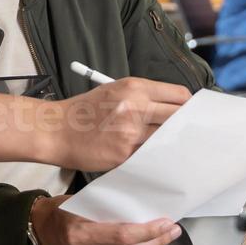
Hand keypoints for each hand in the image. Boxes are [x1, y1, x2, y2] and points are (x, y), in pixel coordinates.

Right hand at [30, 195, 180, 244]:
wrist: (37, 228)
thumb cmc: (62, 209)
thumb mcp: (81, 202)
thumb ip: (106, 211)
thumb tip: (141, 213)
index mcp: (77, 231)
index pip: (122, 235)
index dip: (148, 231)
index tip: (166, 223)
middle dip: (155, 242)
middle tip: (172, 231)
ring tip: (162, 238)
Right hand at [47, 79, 192, 170]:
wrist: (57, 130)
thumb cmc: (85, 111)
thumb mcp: (114, 91)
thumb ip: (144, 96)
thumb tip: (174, 107)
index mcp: (134, 88)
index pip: (179, 96)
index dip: (187, 106)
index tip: (187, 113)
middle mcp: (135, 107)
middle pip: (179, 117)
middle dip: (184, 125)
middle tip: (186, 132)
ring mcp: (131, 132)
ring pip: (167, 139)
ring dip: (170, 143)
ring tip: (170, 145)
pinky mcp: (125, 154)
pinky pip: (151, 155)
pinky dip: (155, 156)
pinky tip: (153, 156)